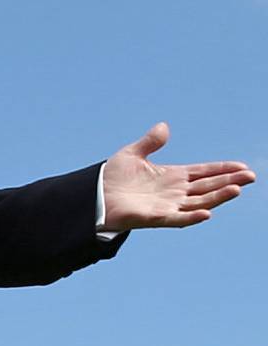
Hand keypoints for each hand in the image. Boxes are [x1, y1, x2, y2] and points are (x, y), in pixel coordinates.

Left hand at [102, 124, 254, 229]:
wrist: (93, 196)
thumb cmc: (112, 178)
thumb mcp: (132, 154)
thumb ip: (150, 142)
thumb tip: (164, 126)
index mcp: (172, 176)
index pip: (203, 172)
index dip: (222, 169)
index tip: (242, 166)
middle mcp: (174, 193)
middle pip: (208, 187)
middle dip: (229, 181)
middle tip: (251, 176)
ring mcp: (167, 206)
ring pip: (199, 202)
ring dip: (218, 196)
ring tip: (237, 189)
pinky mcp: (155, 218)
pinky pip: (178, 219)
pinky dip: (192, 217)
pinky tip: (207, 213)